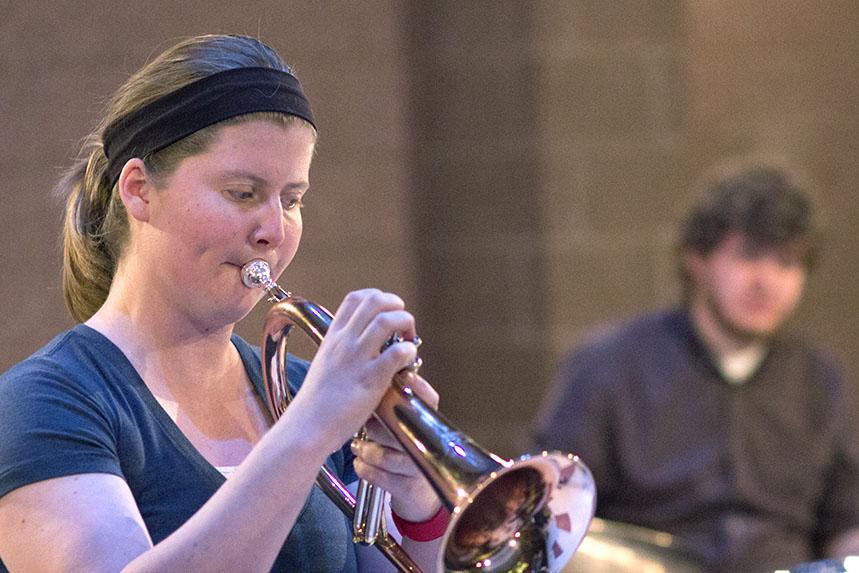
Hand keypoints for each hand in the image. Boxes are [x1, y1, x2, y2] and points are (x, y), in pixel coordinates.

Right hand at [288, 289, 418, 450]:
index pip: (355, 298)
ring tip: (409, 339)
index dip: (377, 297)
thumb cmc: (316, 405)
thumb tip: (359, 348)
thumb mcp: (324, 366)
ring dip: (405, 323)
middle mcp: (344, 342)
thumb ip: (340, 353)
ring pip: (387, 320)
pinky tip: (408, 362)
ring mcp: (357, 359)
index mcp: (332, 337)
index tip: (387, 312)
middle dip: (395, 305)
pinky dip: (409, 351)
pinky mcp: (370, 379)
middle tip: (402, 324)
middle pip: (374, 300)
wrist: (306, 428)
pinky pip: (397, 352)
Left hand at [351, 374, 442, 522]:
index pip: (429, 400)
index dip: (416, 388)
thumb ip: (392, 405)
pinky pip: (376, 474)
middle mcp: (429, 445)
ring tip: (359, 446)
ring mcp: (418, 468)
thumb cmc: (403, 453)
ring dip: (366, 450)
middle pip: (401, 428)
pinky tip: (360, 462)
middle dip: (377, 427)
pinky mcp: (406, 488)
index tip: (402, 378)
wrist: (416, 494)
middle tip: (366, 424)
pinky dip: (363, 468)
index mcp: (429, 424)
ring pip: (384, 455)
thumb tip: (372, 378)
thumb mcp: (402, 426)